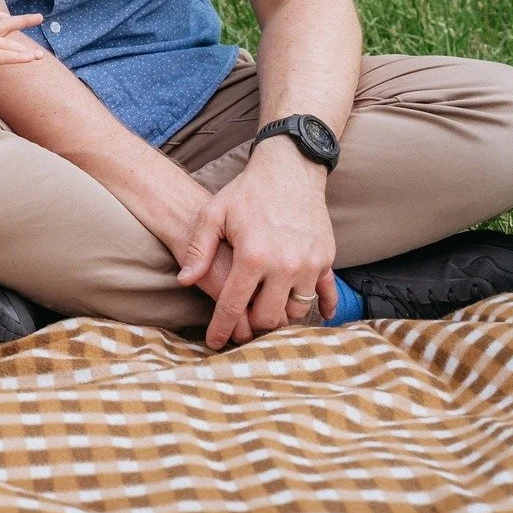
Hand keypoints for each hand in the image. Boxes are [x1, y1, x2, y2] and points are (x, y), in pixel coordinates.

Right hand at [0, 11, 46, 86]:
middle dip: (23, 20)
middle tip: (39, 17)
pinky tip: (30, 58)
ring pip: (6, 45)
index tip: (13, 15)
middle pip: (4, 23)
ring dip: (24, 51)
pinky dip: (18, 57)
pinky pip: (4, 56)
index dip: (4, 17)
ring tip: (39, 56)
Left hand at [176, 140, 337, 348]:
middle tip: (242, 322)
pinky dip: (322, 308)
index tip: (214, 343)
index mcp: (253, 256)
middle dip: (252, 325)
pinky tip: (316, 316)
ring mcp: (310, 264)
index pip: (233, 306)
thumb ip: (199, 248)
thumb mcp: (214, 213)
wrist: (290, 169)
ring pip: (296, 310)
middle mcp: (285, 265)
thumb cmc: (247, 191)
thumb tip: (185, 281)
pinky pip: (327, 294)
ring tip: (267, 309)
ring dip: (281, 314)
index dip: (221, 328)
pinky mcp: (327, 259)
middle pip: (268, 317)